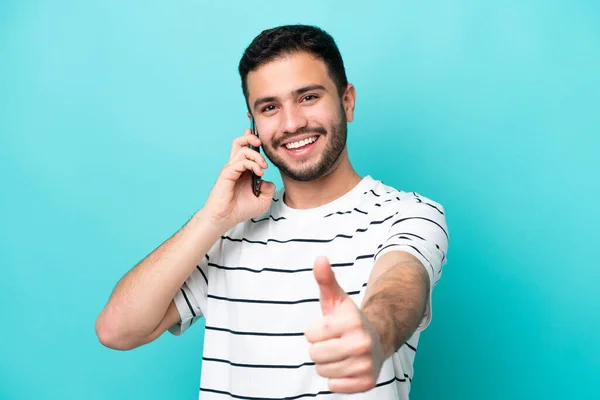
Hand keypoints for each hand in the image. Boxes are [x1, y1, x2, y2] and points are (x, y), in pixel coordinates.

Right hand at [203, 128, 275, 231]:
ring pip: (242, 149)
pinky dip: (252, 164)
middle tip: (261, 145)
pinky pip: (240, 161)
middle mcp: (236, 167)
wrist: (226, 218)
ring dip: (256, 155)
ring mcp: (231, 169)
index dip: (253, 140)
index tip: (262, 141)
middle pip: (240, 142)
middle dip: (252, 138)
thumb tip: (268, 180)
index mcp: (243, 170)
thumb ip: (269, 189)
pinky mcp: (227, 173)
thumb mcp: (263, 201)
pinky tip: (258, 173)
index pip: (246, 149)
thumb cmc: (240, 210)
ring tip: (262, 167)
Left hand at [304, 257, 385, 392]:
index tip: (329, 329)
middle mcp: (362, 343)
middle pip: (315, 354)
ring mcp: (366, 364)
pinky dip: (336, 379)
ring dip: (327, 363)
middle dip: (320, 348)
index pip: (311, 334)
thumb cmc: (349, 320)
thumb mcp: (336, 299)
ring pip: (323, 371)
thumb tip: (319, 258)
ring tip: (340, 354)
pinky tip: (347, 367)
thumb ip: (325, 279)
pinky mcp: (367, 382)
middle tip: (334, 342)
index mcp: (353, 321)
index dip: (315, 331)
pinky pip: (334, 387)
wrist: (378, 339)